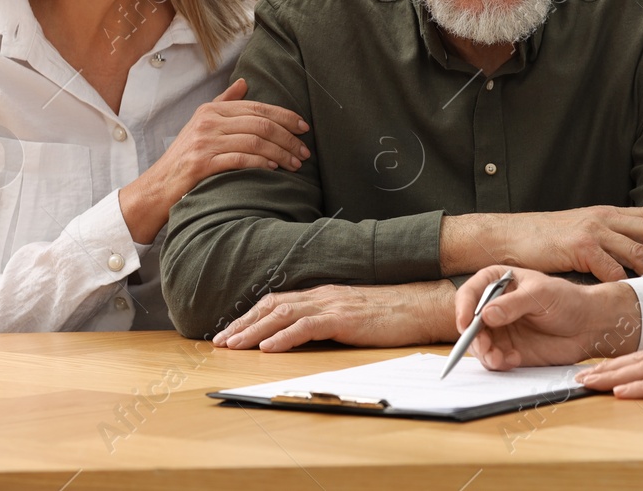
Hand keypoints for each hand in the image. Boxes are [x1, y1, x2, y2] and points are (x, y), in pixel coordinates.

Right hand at [119, 78, 309, 242]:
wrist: (157, 187)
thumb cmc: (184, 158)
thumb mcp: (201, 124)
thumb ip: (224, 103)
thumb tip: (244, 82)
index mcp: (211, 110)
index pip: (257, 108)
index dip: (285, 116)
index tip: (304, 127)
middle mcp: (208, 122)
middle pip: (260, 124)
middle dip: (288, 137)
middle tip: (305, 151)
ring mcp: (204, 142)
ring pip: (255, 141)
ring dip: (281, 152)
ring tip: (295, 163)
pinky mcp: (202, 163)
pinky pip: (240, 159)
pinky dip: (261, 162)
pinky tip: (274, 168)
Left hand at [213, 280, 457, 351]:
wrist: (422, 306)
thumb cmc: (393, 313)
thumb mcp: (355, 314)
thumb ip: (330, 318)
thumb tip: (307, 334)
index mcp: (325, 294)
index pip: (279, 302)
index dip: (252, 316)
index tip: (232, 331)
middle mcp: (324, 295)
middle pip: (273, 305)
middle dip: (243, 324)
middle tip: (220, 341)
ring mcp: (333, 305)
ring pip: (283, 315)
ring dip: (254, 331)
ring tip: (234, 346)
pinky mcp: (345, 318)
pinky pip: (308, 327)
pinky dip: (285, 337)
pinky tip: (268, 348)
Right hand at [440, 206, 642, 281]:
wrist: (508, 236)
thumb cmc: (542, 239)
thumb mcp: (580, 230)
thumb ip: (605, 237)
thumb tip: (631, 253)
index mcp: (607, 213)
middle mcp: (604, 217)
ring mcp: (592, 230)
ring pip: (637, 248)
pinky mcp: (579, 247)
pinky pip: (610, 265)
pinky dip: (625, 279)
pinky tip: (634, 292)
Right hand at [456, 266, 642, 369]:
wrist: (588, 325)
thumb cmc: (568, 300)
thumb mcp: (542, 295)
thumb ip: (514, 304)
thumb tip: (486, 315)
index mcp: (499, 282)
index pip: (470, 292)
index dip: (463, 308)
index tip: (465, 324)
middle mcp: (495, 305)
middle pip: (469, 322)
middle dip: (474, 338)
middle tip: (486, 348)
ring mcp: (501, 329)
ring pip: (478, 343)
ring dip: (485, 353)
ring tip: (501, 359)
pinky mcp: (508, 349)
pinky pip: (493, 358)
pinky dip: (498, 362)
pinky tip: (513, 360)